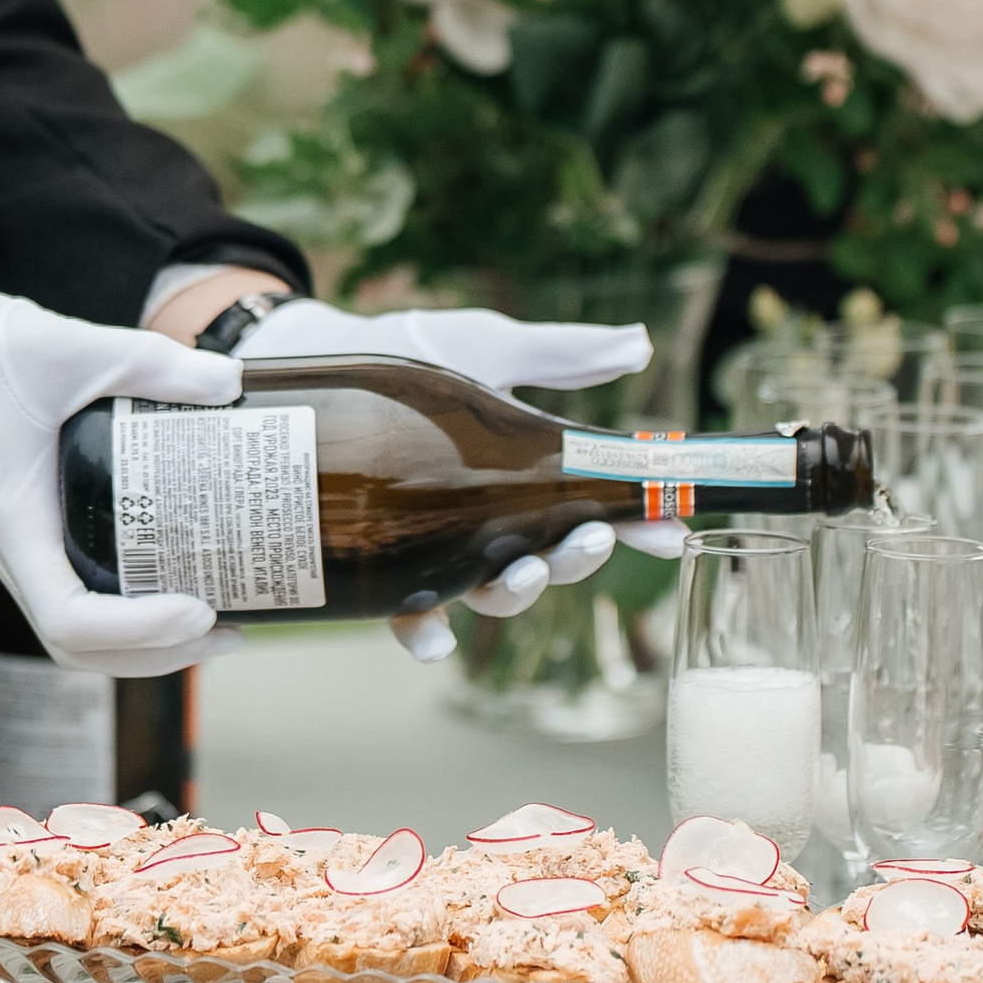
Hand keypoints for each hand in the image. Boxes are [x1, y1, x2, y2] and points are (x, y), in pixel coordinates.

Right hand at [0, 248, 241, 676]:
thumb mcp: (71, 347)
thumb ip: (152, 364)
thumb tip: (231, 382)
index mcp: (14, 520)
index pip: (68, 619)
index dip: (137, 631)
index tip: (199, 608)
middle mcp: (12, 548)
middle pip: (79, 647)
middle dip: (157, 652)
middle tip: (228, 629)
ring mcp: (19, 545)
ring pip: (77, 632)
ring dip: (143, 643)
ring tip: (214, 622)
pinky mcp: (29, 530)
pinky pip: (76, 594)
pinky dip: (125, 609)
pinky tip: (173, 578)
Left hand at [229, 298, 650, 661]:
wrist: (313, 352)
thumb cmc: (402, 349)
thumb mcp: (485, 345)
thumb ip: (560, 354)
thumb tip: (639, 345)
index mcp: (517, 476)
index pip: (586, 508)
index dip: (632, 525)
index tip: (668, 528)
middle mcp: (480, 521)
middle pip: (545, 561)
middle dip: (575, 561)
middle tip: (589, 540)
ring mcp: (430, 544)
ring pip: (488, 592)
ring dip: (517, 592)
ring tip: (526, 571)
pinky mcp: (375, 555)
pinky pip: (403, 614)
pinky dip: (425, 630)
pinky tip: (437, 637)